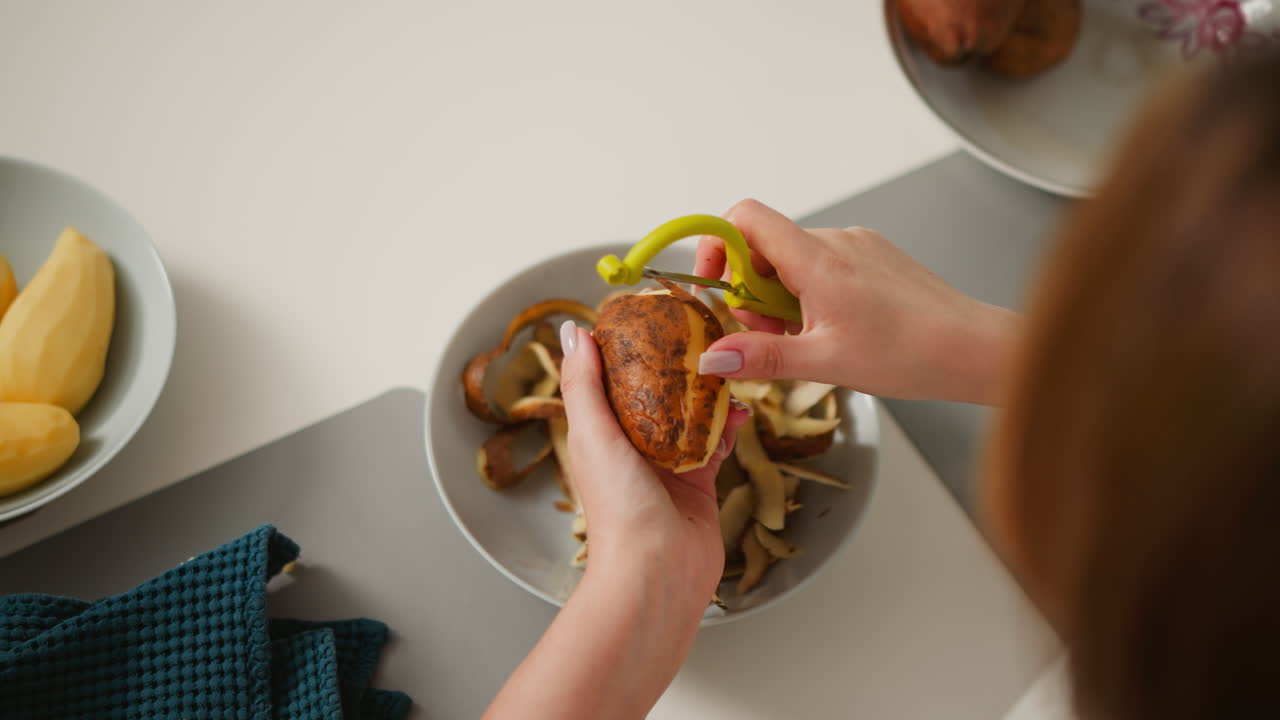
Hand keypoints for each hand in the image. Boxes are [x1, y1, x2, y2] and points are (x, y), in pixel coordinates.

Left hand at [558, 320, 750, 604]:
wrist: (657, 571)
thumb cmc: (619, 509)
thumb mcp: (593, 433)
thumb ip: (584, 382)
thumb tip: (573, 331)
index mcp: (599, 434)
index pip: (610, 379)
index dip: (626, 347)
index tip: (648, 315)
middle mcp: (631, 447)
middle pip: (655, 393)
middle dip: (675, 365)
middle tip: (697, 334)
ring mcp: (667, 464)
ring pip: (690, 414)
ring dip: (706, 392)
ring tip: (724, 368)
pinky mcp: (699, 481)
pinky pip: (716, 442)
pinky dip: (728, 425)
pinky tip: (741, 410)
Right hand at [694, 199, 1018, 404]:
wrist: (973, 349)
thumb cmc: (910, 353)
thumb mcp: (824, 362)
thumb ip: (762, 357)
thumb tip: (712, 357)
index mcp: (818, 259)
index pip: (746, 217)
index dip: (717, 244)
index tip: (717, 286)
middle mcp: (836, 241)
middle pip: (766, 245)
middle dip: (752, 290)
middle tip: (767, 335)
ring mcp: (859, 246)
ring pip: (796, 259)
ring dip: (783, 297)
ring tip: (806, 340)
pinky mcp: (876, 257)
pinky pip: (825, 265)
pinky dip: (812, 294)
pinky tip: (833, 330)